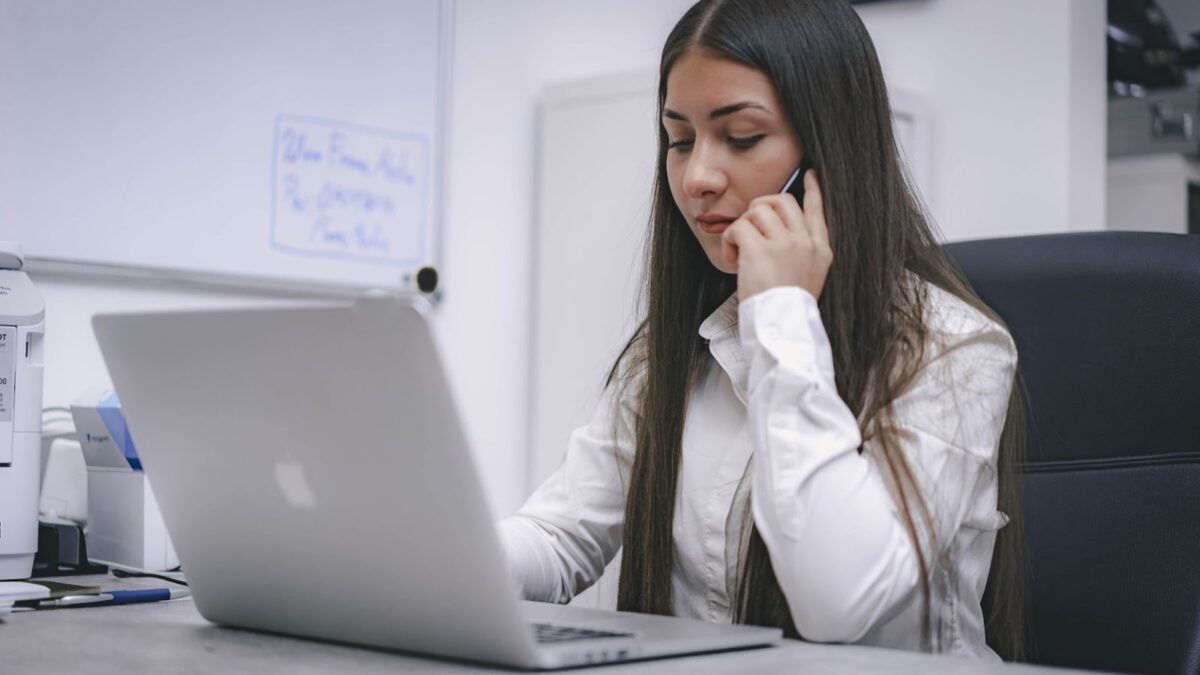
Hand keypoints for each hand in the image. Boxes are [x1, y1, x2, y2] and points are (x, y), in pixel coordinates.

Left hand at [719, 170, 831, 301]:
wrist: (783, 327)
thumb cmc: (788, 310)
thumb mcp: (809, 278)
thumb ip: (802, 255)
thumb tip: (780, 234)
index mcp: (820, 250)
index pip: (818, 209)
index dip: (813, 189)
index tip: (809, 174)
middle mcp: (805, 242)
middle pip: (782, 200)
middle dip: (760, 206)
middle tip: (749, 227)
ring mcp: (784, 244)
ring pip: (757, 209)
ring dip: (742, 226)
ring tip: (739, 250)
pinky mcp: (760, 250)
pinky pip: (738, 227)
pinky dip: (729, 240)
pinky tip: (731, 259)